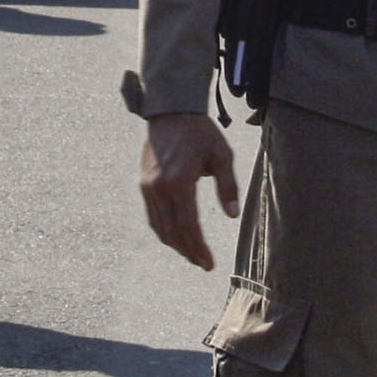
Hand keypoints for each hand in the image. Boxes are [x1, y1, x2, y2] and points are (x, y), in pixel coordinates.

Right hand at [137, 109, 242, 268]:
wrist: (171, 112)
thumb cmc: (201, 133)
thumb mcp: (222, 155)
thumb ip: (228, 186)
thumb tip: (232, 215)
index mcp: (179, 181)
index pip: (188, 226)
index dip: (198, 248)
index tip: (209, 264)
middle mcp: (159, 188)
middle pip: (172, 232)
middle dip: (188, 251)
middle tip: (203, 264)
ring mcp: (148, 187)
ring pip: (159, 227)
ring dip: (176, 245)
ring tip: (192, 255)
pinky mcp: (144, 184)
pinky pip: (153, 216)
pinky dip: (164, 231)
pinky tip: (177, 237)